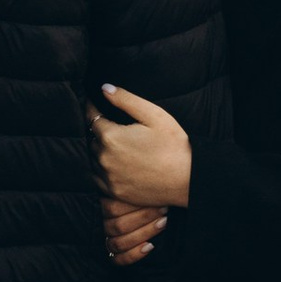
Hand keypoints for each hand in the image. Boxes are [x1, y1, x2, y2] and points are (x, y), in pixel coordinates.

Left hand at [92, 85, 192, 215]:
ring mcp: (108, 178)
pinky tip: (112, 164)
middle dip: (98, 130)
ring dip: (98, 150)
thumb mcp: (154, 115)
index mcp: (111, 137)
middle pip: (92, 139)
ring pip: (92, 159)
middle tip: (108, 123)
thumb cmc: (174, 145)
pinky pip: (97, 179)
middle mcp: (104, 158)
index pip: (92, 117)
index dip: (93, 108)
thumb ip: (126, 100)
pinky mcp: (114, 192)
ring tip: (112, 144)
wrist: (188, 181)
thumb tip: (104, 88)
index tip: (94, 102)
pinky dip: (100, 170)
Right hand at [103, 190, 166, 267]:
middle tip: (163, 209)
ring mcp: (108, 239)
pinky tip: (150, 246)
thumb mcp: (143, 188)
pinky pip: (118, 259)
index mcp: (105, 203)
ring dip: (144, 233)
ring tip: (163, 223)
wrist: (154, 213)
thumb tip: (149, 174)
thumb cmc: (150, 195)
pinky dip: (134, 255)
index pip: (112, 208)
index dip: (135, 206)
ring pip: (118, 242)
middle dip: (144, 217)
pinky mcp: (114, 254)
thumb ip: (140, 188)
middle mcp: (104, 222)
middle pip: (118, 225)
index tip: (157, 199)